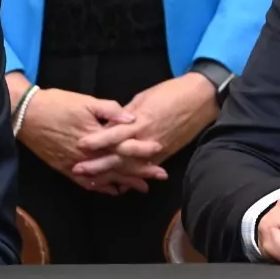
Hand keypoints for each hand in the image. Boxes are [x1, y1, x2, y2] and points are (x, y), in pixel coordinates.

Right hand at [18, 87, 155, 193]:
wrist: (27, 115)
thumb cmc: (57, 104)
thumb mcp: (85, 101)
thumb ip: (110, 110)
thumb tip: (132, 117)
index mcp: (96, 137)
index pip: (125, 147)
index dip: (143, 150)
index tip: (159, 151)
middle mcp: (89, 155)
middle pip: (119, 166)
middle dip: (141, 172)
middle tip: (160, 176)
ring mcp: (76, 164)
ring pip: (106, 177)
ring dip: (125, 182)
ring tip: (143, 188)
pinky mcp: (65, 169)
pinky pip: (86, 183)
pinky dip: (101, 188)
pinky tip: (113, 191)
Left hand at [72, 74, 217, 183]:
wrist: (200, 98)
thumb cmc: (172, 92)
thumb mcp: (144, 97)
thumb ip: (128, 113)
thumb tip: (112, 123)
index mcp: (140, 120)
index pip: (114, 134)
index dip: (97, 141)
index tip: (80, 146)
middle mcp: (147, 138)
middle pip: (118, 154)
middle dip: (98, 164)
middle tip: (79, 170)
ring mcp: (157, 149)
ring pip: (130, 166)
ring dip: (112, 175)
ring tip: (93, 182)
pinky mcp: (165, 155)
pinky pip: (145, 169)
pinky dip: (132, 178)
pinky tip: (120, 186)